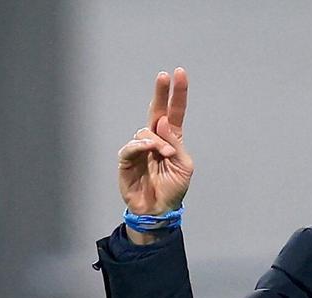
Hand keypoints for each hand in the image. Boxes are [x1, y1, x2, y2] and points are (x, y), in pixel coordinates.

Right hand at [118, 68, 193, 218]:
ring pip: (145, 131)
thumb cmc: (173, 189)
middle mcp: (155, 140)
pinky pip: (131, 146)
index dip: (177, 94)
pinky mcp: (127, 160)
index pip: (174, 112)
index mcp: (172, 139)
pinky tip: (150, 149)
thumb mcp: (184, 166)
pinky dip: (141, 146)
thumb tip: (162, 122)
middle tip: (163, 76)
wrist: (159, 211)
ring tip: (166, 154)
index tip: (179, 73)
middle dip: (160, 93)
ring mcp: (140, 148)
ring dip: (158, 140)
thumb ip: (176, 143)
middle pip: (156, 111)